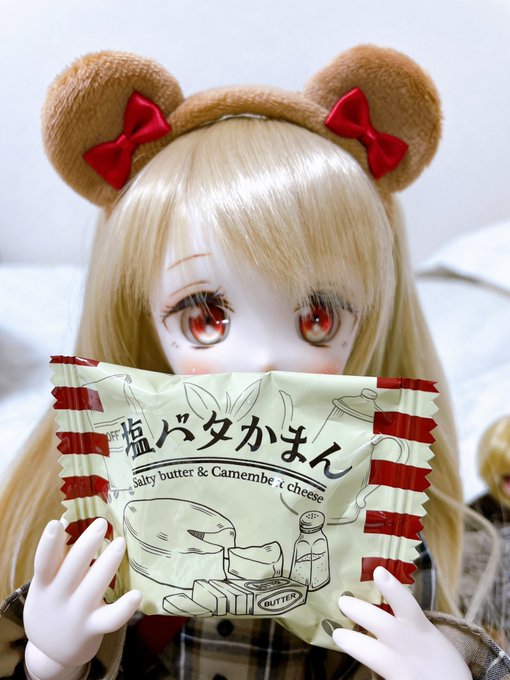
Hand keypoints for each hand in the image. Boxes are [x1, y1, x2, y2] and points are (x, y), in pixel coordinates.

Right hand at [24, 518, 141, 677]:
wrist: (50, 651)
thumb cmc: (54, 603)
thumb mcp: (46, 583)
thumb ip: (57, 556)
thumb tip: (69, 518)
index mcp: (45, 583)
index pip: (44, 562)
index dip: (49, 544)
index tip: (58, 523)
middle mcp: (58, 598)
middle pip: (72, 569)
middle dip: (87, 545)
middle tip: (102, 523)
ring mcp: (76, 614)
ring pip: (93, 587)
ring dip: (107, 564)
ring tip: (120, 543)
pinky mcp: (92, 628)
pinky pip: (110, 618)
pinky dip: (124, 608)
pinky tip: (137, 594)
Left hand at [332, 567, 470, 679]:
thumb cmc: (437, 660)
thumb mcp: (427, 635)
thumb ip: (406, 621)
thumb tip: (376, 598)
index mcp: (421, 630)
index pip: (408, 605)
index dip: (393, 588)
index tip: (378, 572)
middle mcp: (412, 647)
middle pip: (386, 627)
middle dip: (363, 613)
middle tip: (343, 602)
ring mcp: (405, 669)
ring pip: (377, 656)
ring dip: (355, 644)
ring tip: (337, 635)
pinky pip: (378, 672)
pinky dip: (365, 665)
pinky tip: (349, 656)